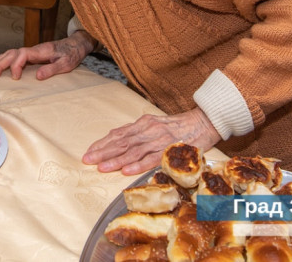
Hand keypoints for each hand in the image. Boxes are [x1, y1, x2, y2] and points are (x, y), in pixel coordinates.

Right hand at [0, 31, 96, 79]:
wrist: (75, 45)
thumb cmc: (71, 54)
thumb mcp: (66, 64)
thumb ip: (52, 69)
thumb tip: (38, 76)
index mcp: (41, 51)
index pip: (23, 55)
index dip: (16, 65)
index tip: (15, 77)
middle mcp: (33, 49)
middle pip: (12, 53)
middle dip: (1, 63)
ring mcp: (31, 51)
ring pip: (11, 53)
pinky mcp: (31, 54)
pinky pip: (14, 55)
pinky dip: (4, 60)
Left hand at [82, 108, 220, 175]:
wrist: (204, 122)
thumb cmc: (179, 126)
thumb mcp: (156, 124)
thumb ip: (139, 132)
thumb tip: (121, 140)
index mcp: (143, 124)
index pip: (118, 134)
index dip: (103, 143)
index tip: (90, 151)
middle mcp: (147, 130)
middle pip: (121, 142)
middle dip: (102, 152)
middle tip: (87, 160)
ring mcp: (158, 140)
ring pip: (132, 151)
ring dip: (115, 160)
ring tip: (102, 167)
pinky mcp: (168, 150)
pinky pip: (151, 159)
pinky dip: (137, 165)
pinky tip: (125, 170)